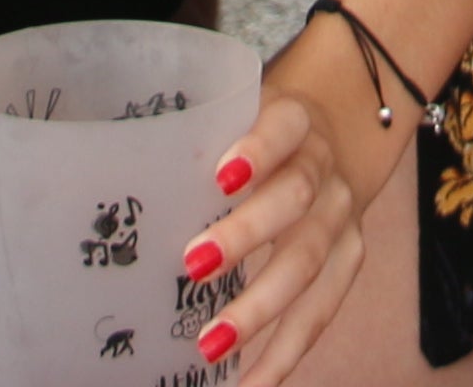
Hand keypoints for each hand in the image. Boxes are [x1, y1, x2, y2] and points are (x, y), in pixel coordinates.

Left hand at [192, 58, 391, 382]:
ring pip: (309, 262)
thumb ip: (202, 141)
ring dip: (260, 308)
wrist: (344, 128)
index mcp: (296, 119)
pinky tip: (251, 382)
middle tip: (193, 265)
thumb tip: (122, 187)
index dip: (258, 150)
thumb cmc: (265, 131)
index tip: (221, 177)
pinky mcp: (350, 257)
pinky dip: (286, 351)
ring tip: (210, 344)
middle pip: (295, 199)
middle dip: (246, 235)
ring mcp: (342, 215)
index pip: (283, 128)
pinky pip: (321, 311)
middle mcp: (326, 166)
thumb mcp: (243, 113)